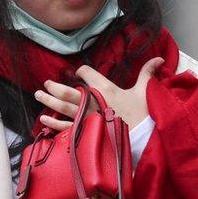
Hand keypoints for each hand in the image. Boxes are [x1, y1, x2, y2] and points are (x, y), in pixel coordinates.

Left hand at [34, 57, 163, 130]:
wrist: (143, 139)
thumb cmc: (144, 115)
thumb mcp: (145, 92)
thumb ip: (147, 74)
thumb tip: (159, 59)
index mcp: (104, 89)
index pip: (87, 74)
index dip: (81, 72)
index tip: (78, 73)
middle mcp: (92, 102)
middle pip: (68, 92)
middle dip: (55, 87)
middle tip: (46, 84)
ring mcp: (86, 118)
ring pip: (63, 108)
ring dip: (49, 101)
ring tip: (38, 95)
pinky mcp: (84, 132)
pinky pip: (65, 126)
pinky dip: (53, 123)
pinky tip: (43, 119)